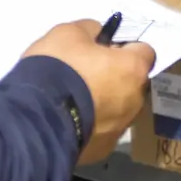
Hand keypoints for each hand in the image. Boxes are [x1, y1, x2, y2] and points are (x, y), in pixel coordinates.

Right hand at [24, 20, 154, 165]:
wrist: (35, 117)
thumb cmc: (59, 67)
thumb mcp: (68, 33)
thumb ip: (90, 30)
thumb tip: (98, 35)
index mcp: (132, 70)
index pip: (145, 52)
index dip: (126, 48)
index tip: (105, 48)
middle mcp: (135, 101)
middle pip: (133, 83)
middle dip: (116, 77)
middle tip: (87, 73)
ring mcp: (120, 128)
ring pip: (119, 109)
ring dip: (104, 102)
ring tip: (75, 100)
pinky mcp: (102, 150)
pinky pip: (102, 130)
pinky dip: (91, 124)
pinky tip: (69, 119)